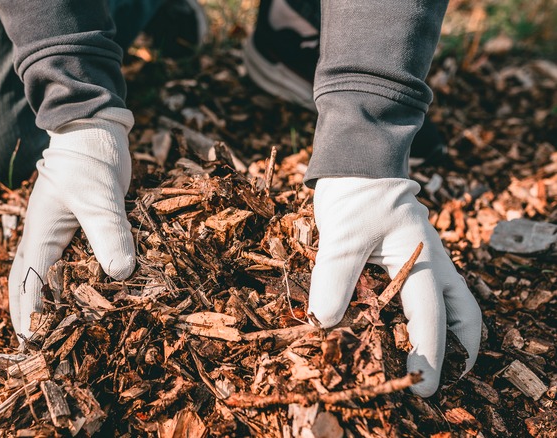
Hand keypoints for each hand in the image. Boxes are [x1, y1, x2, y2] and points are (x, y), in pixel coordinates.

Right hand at [9, 108, 136, 341]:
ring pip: (40, 274)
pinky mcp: (72, 228)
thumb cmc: (89, 161)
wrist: (93, 131)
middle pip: (25, 283)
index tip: (35, 346)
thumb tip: (121, 274)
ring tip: (48, 330)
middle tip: (32, 348)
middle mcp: (41, 237)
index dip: (32, 317)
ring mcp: (55, 232)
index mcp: (39, 234)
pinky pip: (62, 262)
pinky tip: (78, 295)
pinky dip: (64, 283)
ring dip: (41, 301)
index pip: (30, 284)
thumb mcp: (99, 197)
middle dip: (26, 315)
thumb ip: (108, 232)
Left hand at [308, 177, 481, 395]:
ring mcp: (425, 260)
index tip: (423, 386)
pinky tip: (404, 330)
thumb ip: (334, 280)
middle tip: (441, 381)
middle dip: (459, 350)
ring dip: (450, 334)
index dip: (429, 354)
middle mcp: (432, 263)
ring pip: (453, 303)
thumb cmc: (353, 196)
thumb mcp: (341, 237)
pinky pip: (428, 293)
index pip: (431, 316)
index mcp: (423, 260)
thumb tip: (325, 324)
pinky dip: (427, 316)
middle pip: (463, 313)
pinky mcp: (409, 258)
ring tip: (434, 363)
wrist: (357, 163)